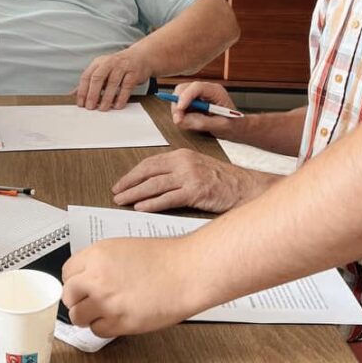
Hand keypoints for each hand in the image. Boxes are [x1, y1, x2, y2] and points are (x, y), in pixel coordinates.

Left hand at [62, 237, 195, 336]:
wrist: (185, 272)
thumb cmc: (164, 258)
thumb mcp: (123, 248)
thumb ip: (100, 262)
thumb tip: (87, 275)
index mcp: (97, 255)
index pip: (67, 272)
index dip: (74, 281)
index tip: (80, 286)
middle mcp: (96, 278)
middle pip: (68, 296)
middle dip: (77, 300)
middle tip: (89, 301)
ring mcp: (106, 302)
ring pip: (78, 316)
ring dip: (87, 316)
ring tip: (102, 312)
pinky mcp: (119, 323)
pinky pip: (97, 330)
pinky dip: (103, 327)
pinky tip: (116, 319)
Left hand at [76, 46, 150, 110]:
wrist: (142, 56)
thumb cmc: (118, 66)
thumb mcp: (102, 70)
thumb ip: (89, 81)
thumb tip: (73, 94)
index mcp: (98, 62)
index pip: (87, 76)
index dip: (82, 90)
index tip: (80, 103)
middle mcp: (109, 63)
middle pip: (98, 78)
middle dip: (92, 93)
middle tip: (90, 107)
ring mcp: (122, 67)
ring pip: (112, 82)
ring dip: (107, 97)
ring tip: (102, 108)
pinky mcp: (134, 73)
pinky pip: (126, 85)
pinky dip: (121, 97)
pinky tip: (117, 105)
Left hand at [112, 147, 262, 212]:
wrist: (245, 187)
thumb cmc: (222, 181)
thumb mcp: (196, 168)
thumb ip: (176, 172)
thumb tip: (152, 184)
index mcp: (181, 155)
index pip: (150, 163)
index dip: (133, 174)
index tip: (122, 183)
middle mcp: (183, 163)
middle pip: (148, 172)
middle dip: (129, 183)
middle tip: (116, 192)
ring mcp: (190, 176)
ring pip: (154, 185)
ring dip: (135, 194)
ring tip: (122, 201)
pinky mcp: (196, 191)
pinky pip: (168, 198)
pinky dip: (152, 203)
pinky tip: (141, 208)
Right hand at [170, 81, 247, 138]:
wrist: (236, 127)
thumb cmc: (232, 124)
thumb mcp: (220, 126)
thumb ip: (202, 122)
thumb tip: (180, 119)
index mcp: (215, 91)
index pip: (196, 87)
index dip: (185, 97)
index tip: (180, 110)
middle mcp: (205, 89)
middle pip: (183, 89)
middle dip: (178, 104)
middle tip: (178, 119)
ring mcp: (197, 95)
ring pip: (178, 97)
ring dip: (178, 110)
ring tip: (187, 123)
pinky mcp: (193, 102)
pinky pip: (180, 105)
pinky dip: (180, 114)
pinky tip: (189, 121)